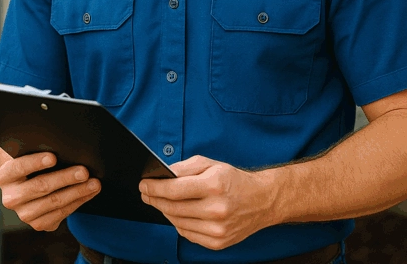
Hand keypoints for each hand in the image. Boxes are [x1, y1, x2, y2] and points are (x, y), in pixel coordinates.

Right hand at [0, 151, 100, 231]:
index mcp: (4, 176)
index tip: (53, 157)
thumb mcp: (27, 151)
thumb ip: (35, 146)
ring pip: (54, 203)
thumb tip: (59, 142)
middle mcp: (11, 198)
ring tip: (94, 183)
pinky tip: (89, 192)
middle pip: (40, 187)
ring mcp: (24, 214)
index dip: (35, 162)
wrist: (27, 181)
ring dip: (77, 192)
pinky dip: (78, 202)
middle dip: (65, 178)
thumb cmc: (31, 159)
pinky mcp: (39, 224)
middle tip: (84, 171)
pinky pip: (61, 214)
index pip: (18, 167)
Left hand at [139, 155, 281, 249]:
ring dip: (164, 211)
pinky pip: (187, 234)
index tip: (143, 185)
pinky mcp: (218, 243)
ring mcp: (217, 229)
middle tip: (146, 193)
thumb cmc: (234, 180)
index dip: (154, 188)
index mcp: (214, 185)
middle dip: (154, 199)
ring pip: (177, 222)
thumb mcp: (211, 164)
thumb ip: (184, 167)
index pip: (174, 189)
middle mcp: (216, 209)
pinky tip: (177, 214)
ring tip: (159, 202)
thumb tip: (162, 175)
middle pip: (172, 208)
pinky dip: (178, 223)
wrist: (262, 201)